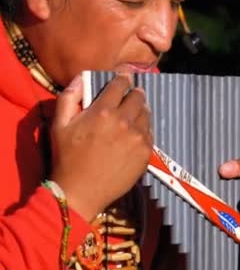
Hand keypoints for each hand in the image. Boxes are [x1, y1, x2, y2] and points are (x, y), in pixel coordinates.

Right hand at [49, 73, 152, 220]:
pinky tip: (133, 135)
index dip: (122, 79)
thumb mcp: (59, 125)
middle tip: (129, 97)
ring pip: (146, 114)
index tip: (123, 78)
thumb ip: (69, 97)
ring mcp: (138, 137)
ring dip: (140, 111)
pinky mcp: (146, 152)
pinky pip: (150, 133)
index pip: (120, 84)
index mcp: (102, 111)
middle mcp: (124, 121)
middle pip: (138, 97)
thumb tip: (82, 78)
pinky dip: (143, 130)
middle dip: (133, 94)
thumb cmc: (66, 158)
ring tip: (131, 117)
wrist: (81, 191)